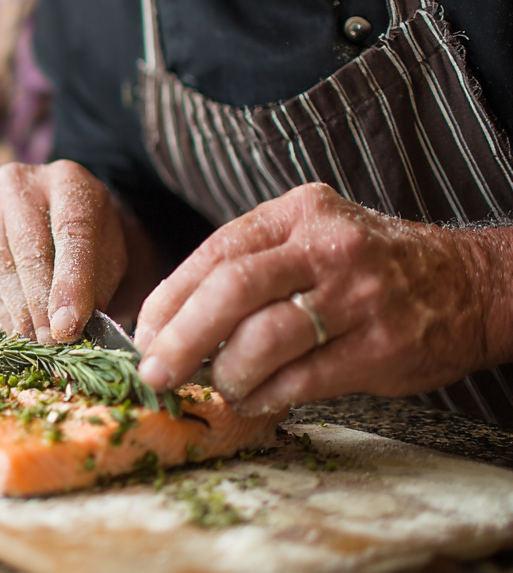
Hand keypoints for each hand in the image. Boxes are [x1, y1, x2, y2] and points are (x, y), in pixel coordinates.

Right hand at [0, 161, 126, 343]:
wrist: (50, 226)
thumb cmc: (85, 247)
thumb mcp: (107, 258)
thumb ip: (93, 287)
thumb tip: (68, 326)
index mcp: (68, 179)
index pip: (72, 229)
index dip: (71, 281)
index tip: (69, 325)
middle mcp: (19, 181)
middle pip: (28, 246)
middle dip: (41, 302)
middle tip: (53, 340)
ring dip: (17, 309)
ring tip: (36, 337)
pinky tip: (12, 326)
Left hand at [134, 183, 509, 414]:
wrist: (469, 284)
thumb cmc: (368, 265)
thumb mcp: (311, 236)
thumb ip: (251, 265)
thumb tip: (169, 320)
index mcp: (298, 213)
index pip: (215, 252)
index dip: (170, 297)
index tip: (142, 333)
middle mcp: (327, 247)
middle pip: (231, 290)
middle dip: (181, 338)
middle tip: (154, 372)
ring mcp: (358, 297)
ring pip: (266, 338)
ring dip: (227, 372)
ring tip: (216, 385)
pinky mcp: (382, 347)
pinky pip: (305, 379)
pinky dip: (268, 394)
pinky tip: (255, 398)